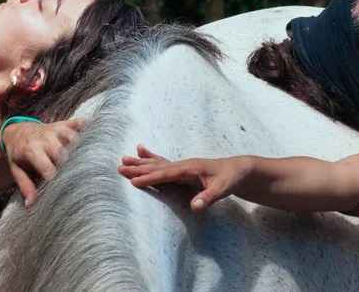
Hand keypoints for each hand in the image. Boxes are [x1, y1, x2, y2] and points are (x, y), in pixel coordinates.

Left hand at [3, 118, 85, 206]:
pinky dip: (87, 127)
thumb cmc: (19, 154)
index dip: (56, 179)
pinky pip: (78, 123)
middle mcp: (45, 138)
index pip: (48, 168)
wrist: (17, 132)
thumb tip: (31, 205)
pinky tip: (96, 135)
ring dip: (81, 149)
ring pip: (74, 138)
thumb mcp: (17, 170)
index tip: (63, 189)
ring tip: (88, 161)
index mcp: (31, 150)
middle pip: (63, 153)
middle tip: (78, 177)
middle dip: (70, 166)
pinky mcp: (64, 124)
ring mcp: (56, 129)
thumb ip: (25, 186)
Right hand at [118, 145, 245, 211]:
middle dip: (139, 167)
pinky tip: (141, 151)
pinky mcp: (183, 168)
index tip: (133, 181)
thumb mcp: (223, 189)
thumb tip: (195, 207)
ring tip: (124, 158)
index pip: (167, 174)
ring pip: (157, 163)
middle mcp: (184, 164)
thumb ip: (208, 197)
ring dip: (141, 162)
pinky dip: (151, 158)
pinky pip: (163, 163)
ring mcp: (183, 165)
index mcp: (190, 168)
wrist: (239, 169)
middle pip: (157, 166)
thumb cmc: (231, 178)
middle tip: (119, 167)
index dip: (150, 178)